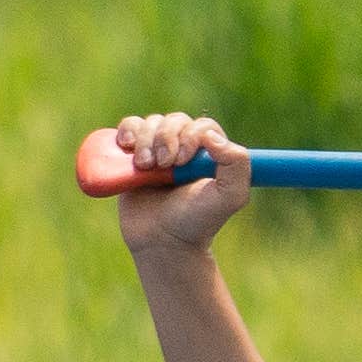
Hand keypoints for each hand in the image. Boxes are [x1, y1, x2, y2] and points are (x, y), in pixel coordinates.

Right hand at [87, 108, 251, 259]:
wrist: (162, 241)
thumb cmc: (197, 221)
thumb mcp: (229, 196)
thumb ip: (236, 163)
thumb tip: (212, 135)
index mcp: (211, 152)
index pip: (202, 126)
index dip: (190, 136)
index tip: (183, 161)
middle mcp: (185, 146)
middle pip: (174, 120)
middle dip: (166, 138)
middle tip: (164, 166)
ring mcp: (157, 150)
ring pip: (150, 123)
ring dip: (145, 140)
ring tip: (145, 167)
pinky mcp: (132, 156)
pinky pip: (128, 127)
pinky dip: (126, 131)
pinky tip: (127, 146)